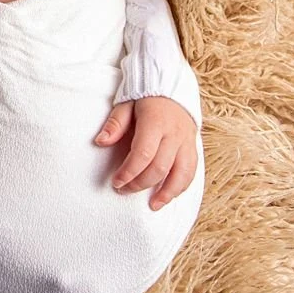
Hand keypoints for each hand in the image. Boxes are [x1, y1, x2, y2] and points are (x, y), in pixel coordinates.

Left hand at [95, 96, 197, 210]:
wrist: (171, 86)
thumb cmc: (144, 97)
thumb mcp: (126, 103)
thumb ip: (115, 123)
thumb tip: (100, 142)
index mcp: (156, 121)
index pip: (143, 153)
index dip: (129, 171)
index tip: (116, 182)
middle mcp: (174, 133)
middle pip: (160, 167)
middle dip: (140, 183)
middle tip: (124, 190)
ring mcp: (187, 141)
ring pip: (182, 173)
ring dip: (167, 193)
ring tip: (153, 206)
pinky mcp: (193, 146)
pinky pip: (191, 171)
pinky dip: (181, 186)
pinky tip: (169, 196)